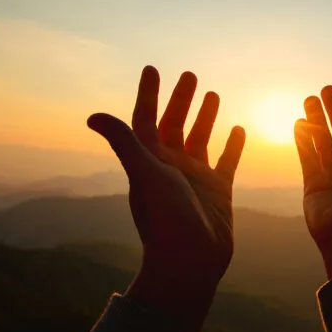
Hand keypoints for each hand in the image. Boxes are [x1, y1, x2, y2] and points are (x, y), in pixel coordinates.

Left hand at [88, 65, 245, 331]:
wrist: (190, 263)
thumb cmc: (165, 220)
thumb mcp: (145, 175)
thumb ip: (124, 143)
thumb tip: (92, 116)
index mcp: (150, 160)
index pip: (145, 119)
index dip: (148, 94)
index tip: (152, 68)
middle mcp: (171, 166)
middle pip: (175, 124)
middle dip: (181, 99)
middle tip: (190, 75)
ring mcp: (195, 178)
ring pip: (200, 139)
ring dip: (205, 117)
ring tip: (212, 93)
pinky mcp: (218, 192)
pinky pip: (226, 161)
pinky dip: (233, 145)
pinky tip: (239, 128)